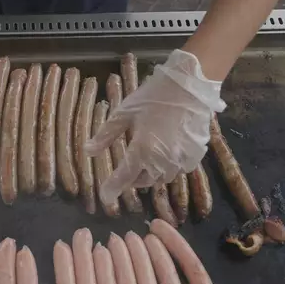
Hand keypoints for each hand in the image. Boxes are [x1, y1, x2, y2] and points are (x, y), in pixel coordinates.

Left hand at [85, 49, 225, 204]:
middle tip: (125, 169)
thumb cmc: (153, 97)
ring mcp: (182, 160)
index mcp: (142, 151)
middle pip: (142, 181)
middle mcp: (162, 162)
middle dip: (131, 178)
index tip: (105, 198)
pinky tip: (164, 155)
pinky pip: (178, 170)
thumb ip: (105, 135)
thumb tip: (87, 152)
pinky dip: (167, 168)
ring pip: (161, 178)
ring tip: (143, 162)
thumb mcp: (123, 113)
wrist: (191, 85)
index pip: (122, 179)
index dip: (111, 190)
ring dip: (149, 174)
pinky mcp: (196, 155)